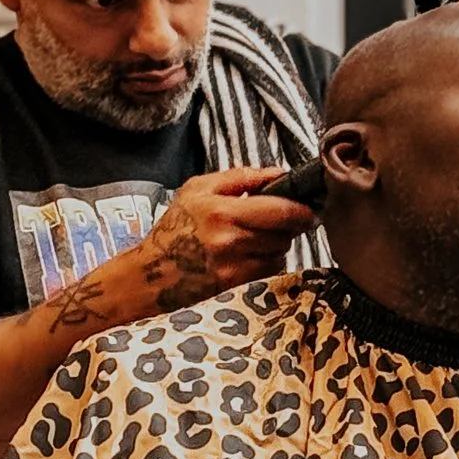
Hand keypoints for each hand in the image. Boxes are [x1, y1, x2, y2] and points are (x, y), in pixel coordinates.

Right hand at [135, 166, 315, 311]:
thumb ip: (239, 178)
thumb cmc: (174, 228)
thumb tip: (277, 174)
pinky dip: (268, 260)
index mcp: (222, 211)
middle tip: (288, 219)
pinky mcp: (235, 285)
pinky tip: (252, 254)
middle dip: (291, 225)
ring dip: (278, 243)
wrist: (150, 274)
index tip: (309, 207)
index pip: (280, 210)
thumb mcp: (198, 189)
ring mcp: (234, 266)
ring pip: (280, 252)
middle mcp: (230, 240)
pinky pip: (269, 269)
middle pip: (284, 233)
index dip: (302, 209)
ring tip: (259, 236)